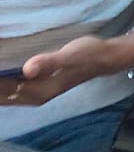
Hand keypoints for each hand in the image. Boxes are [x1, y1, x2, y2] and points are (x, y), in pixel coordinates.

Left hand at [1, 33, 133, 106]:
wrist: (106, 58)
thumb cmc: (88, 55)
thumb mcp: (70, 56)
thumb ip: (49, 62)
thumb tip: (27, 69)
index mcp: (40, 91)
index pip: (6, 91)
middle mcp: (36, 95)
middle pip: (4, 96)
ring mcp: (38, 91)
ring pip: (8, 94)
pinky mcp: (40, 84)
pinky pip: (14, 88)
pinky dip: (4, 84)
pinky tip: (1, 75)